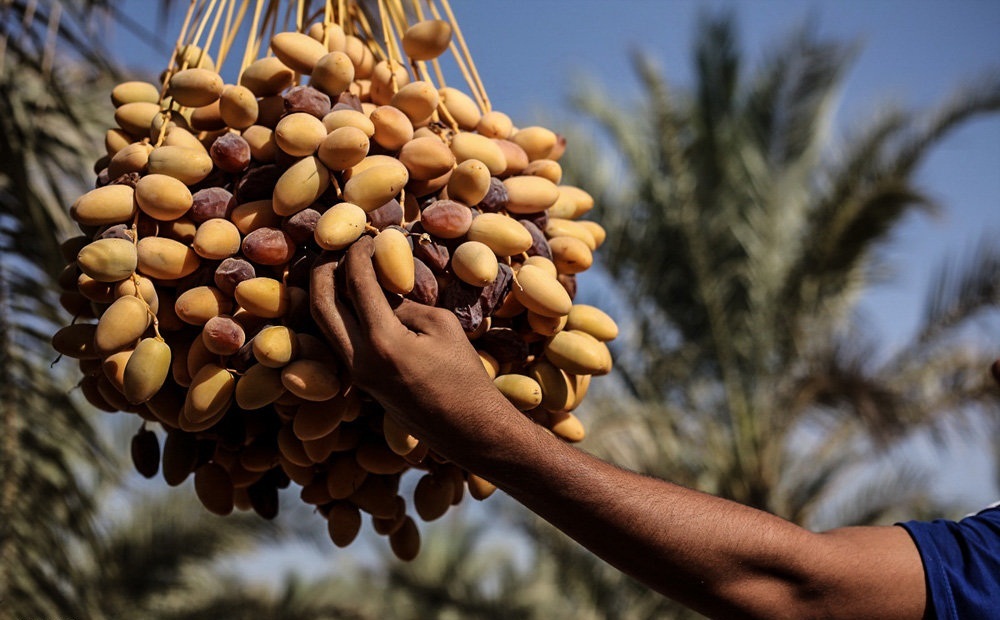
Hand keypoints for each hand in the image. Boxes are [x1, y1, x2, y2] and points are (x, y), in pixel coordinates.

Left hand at [310, 236, 511, 459]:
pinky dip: (337, 315)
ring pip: (323, 325)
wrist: (467, 429)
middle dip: (324, 269)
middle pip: (321, 303)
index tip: (366, 237)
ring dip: (325, 292)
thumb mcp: (442, 326)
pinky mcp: (359, 383)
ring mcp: (355, 374)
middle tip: (338, 248)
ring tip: (339, 269)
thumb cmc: (464, 376)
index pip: (357, 283)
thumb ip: (405, 303)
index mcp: (383, 342)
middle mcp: (359, 359)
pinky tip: (352, 301)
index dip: (358, 253)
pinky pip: (336, 340)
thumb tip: (382, 289)